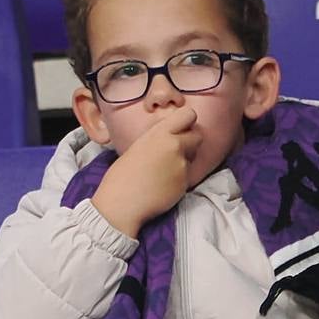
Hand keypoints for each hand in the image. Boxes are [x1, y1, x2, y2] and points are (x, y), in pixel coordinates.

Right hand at [90, 103, 200, 234]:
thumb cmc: (121, 176)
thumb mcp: (138, 146)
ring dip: (183, 161)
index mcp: (159, 133)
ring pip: (192, 157)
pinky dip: (179, 179)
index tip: (180, 129)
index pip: (188, 114)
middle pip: (197, 136)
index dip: (186, 122)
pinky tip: (162, 185)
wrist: (121, 204)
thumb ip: (158, 139)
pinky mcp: (185, 183)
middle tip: (174, 151)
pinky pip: (187, 176)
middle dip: (189, 142)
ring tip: (163, 171)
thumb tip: (169, 138)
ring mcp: (182, 165)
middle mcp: (175, 146)